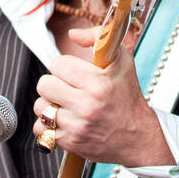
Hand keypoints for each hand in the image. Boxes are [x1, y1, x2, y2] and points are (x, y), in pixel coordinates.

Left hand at [32, 26, 172, 165]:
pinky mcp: (70, 142)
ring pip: (40, 107)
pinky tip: (64, 121)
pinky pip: (40, 129)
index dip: (65, 67)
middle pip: (44, 85)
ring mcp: (77, 126)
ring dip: (50, 105)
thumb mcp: (122, 61)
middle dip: (54, 85)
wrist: (138, 136)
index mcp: (97, 83)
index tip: (75, 74)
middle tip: (67, 89)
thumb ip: (98, 38)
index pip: (58, 64)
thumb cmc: (127, 96)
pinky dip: (48, 126)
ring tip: (66, 106)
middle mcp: (86, 105)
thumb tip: (72, 35)